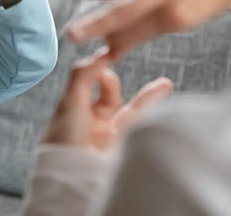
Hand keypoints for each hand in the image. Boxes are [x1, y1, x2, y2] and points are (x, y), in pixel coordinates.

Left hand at [43, 49, 172, 150]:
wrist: (73, 176)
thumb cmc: (65, 139)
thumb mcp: (70, 101)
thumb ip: (83, 75)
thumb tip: (99, 55)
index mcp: (73, 114)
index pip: (89, 88)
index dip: (99, 73)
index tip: (110, 55)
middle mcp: (91, 127)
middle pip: (110, 100)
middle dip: (119, 84)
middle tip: (130, 70)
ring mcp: (108, 140)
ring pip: (130, 114)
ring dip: (147, 99)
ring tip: (165, 84)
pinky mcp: (123, 151)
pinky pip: (138, 128)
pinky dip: (149, 114)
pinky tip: (162, 105)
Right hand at [66, 0, 230, 60]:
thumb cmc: (193, 4)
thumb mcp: (171, 25)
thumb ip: (136, 37)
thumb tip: (106, 54)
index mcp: (174, 17)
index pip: (132, 30)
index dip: (105, 36)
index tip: (77, 40)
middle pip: (129, 11)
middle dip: (99, 23)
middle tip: (73, 33)